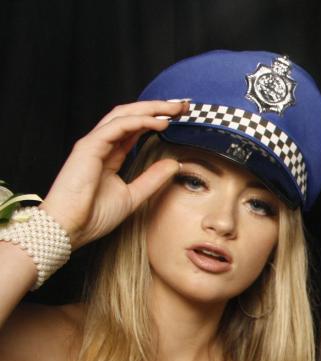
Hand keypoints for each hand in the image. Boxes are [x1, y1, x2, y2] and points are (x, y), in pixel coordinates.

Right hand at [40, 100, 187, 248]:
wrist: (71, 227)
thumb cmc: (94, 215)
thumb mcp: (133, 195)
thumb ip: (152, 179)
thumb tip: (173, 164)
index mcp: (110, 154)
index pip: (135, 128)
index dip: (157, 119)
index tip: (180, 117)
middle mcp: (101, 144)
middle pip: (131, 116)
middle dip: (157, 107)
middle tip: (182, 106)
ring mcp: (94, 143)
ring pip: (124, 115)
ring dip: (151, 109)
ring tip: (174, 109)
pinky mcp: (89, 147)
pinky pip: (117, 127)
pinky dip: (140, 121)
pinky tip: (159, 122)